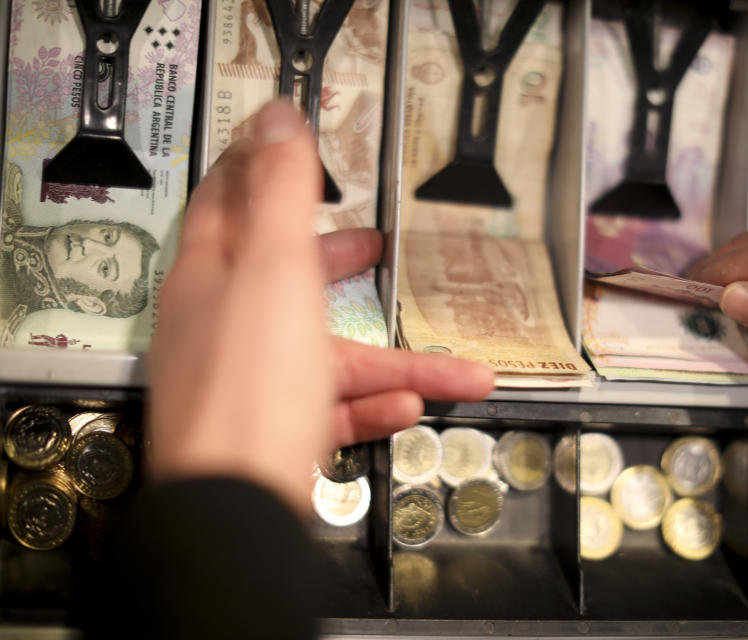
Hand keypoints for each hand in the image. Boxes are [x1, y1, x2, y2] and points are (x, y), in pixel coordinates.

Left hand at [149, 101, 492, 514]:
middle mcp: (226, 328)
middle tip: (370, 243)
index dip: (260, 169)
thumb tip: (278, 120)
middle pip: (286, 279)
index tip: (290, 147)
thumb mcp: (273, 270)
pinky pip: (335, 408)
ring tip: (453, 367)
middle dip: (337, 259)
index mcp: (214, 278)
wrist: (235, 502)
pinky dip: (376, 404)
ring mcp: (252, 383)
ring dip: (394, 360)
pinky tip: (410, 407)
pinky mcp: (276, 431)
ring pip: (330, 354)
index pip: (229, 203)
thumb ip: (279, 193)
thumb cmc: (247, 386)